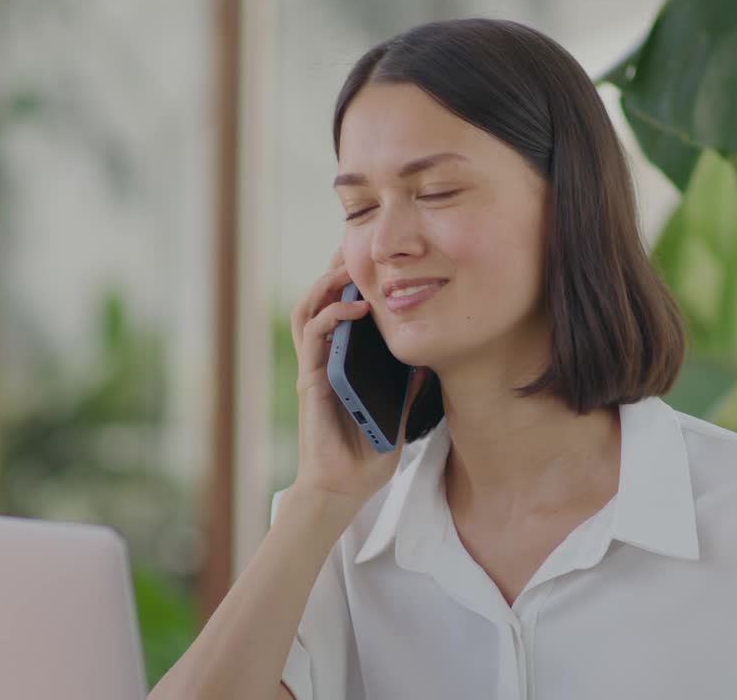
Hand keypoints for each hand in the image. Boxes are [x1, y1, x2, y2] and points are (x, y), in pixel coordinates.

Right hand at [288, 250, 427, 512]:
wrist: (345, 488)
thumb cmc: (368, 454)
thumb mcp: (400, 414)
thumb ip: (408, 389)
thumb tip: (427, 362)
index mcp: (342, 364)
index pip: (339, 313)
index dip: (349, 284)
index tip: (373, 262)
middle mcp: (324, 360)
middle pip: (319, 301)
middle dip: (334, 272)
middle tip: (355, 249)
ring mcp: (314, 368)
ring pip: (309, 310)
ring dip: (327, 285)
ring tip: (350, 267)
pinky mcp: (311, 381)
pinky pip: (315, 338)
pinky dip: (333, 315)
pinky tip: (356, 307)